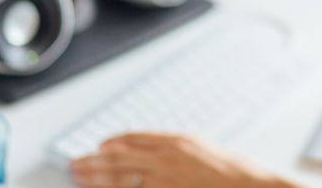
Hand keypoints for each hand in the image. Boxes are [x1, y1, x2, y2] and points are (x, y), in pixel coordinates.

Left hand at [70, 132, 298, 187]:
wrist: (246, 185)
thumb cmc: (230, 170)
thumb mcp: (200, 147)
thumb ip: (174, 148)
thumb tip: (152, 149)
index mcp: (175, 141)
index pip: (134, 138)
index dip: (112, 143)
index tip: (98, 147)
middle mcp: (165, 158)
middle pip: (120, 157)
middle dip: (94, 161)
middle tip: (75, 164)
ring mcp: (163, 179)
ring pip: (121, 178)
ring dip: (96, 178)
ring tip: (79, 178)